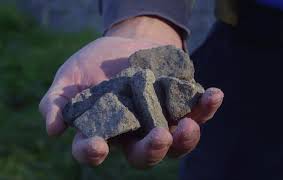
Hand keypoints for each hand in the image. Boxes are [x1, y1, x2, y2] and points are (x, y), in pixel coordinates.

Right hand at [39, 16, 223, 167]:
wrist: (127, 42)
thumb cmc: (96, 63)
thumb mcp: (71, 77)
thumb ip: (57, 101)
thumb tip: (53, 129)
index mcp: (106, 131)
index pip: (94, 150)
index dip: (93, 152)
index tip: (96, 145)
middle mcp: (135, 133)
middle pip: (145, 154)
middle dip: (152, 150)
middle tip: (159, 137)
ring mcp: (161, 121)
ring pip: (177, 142)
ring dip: (187, 137)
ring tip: (189, 124)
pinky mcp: (181, 106)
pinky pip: (197, 113)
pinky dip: (207, 106)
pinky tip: (213, 94)